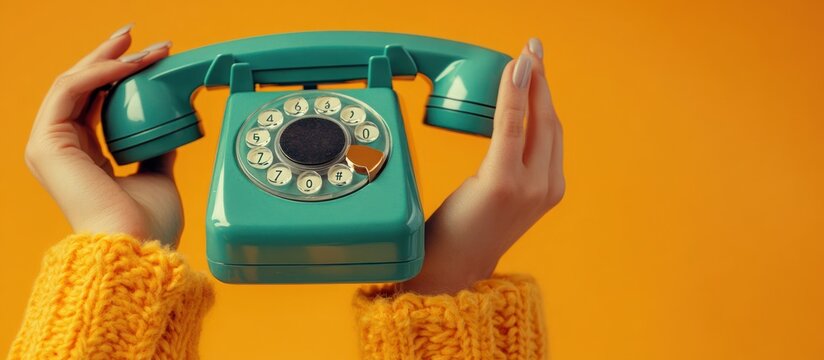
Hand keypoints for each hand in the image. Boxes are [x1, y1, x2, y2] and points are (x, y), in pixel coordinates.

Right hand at [24, 24, 182, 246]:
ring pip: (74, 84)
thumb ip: (155, 151)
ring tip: (141, 46)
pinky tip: (127, 65)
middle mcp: (63, 150)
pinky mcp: (47, 144)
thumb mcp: (156, 176)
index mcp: (85, 159)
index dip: (119, 76)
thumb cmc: (148, 225)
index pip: (95, 104)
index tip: (149, 59)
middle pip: (81, 89)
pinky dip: (99, 73)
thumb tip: (168, 130)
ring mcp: (51, 146)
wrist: (139, 246)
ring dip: (109, 60)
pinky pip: (70, 91)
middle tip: (140, 37)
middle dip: (111, 58)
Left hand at [401, 38, 564, 293]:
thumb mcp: (498, 194)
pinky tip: (512, 74)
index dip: (546, 94)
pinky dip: (513, 95)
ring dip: (529, 82)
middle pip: (549, 120)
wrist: (451, 269)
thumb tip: (505, 128)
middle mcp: (547, 187)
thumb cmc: (468, 231)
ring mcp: (529, 187)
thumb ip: (511, 165)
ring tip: (522, 58)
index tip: (537, 65)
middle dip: (541, 80)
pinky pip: (512, 127)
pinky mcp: (503, 183)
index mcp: (549, 189)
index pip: (552, 130)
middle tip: (531, 50)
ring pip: (536, 119)